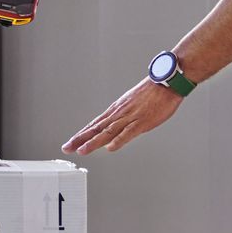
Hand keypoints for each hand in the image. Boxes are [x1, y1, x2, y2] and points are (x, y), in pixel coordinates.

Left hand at [63, 78, 181, 154]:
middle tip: (66, 148)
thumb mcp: (131, 104)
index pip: (94, 124)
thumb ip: (123, 116)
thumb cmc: (152, 93)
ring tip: (82, 150)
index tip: (71, 142)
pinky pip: (129, 132)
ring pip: (108, 132)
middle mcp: (119, 114)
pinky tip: (110, 148)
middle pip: (96, 128)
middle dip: (80, 139)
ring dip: (94, 142)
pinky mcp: (142, 121)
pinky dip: (119, 140)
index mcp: (116, 110)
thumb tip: (116, 127)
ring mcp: (130, 117)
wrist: (165, 82)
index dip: (81, 134)